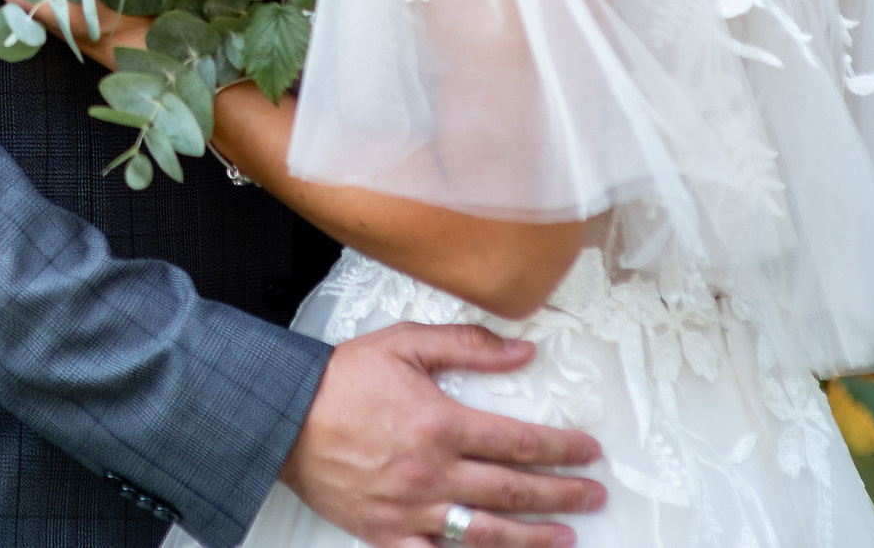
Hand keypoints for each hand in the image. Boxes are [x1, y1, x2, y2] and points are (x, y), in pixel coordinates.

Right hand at [280, 323, 604, 547]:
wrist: (282, 415)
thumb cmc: (339, 380)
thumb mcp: (405, 344)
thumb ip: (467, 346)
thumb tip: (521, 351)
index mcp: (440, 425)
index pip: (519, 442)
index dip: (562, 449)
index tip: (587, 453)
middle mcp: (432, 472)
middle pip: (514, 490)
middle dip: (561, 494)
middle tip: (591, 495)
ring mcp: (411, 509)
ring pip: (486, 533)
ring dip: (532, 538)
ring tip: (564, 537)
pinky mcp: (387, 534)